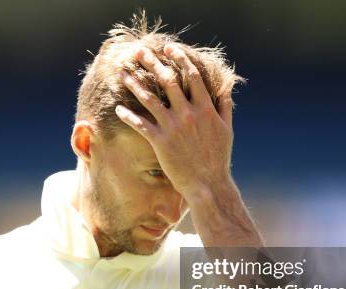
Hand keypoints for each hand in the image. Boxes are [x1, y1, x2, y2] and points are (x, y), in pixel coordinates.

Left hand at [115, 44, 234, 200]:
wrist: (208, 184)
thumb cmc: (218, 158)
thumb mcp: (226, 128)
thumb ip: (224, 104)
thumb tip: (226, 85)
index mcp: (205, 108)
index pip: (192, 75)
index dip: (179, 58)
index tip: (169, 48)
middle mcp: (188, 114)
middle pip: (168, 80)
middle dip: (152, 63)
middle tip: (139, 52)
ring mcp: (173, 127)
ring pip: (149, 99)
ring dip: (134, 84)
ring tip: (122, 73)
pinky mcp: (160, 142)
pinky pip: (140, 124)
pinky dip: (128, 115)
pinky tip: (118, 108)